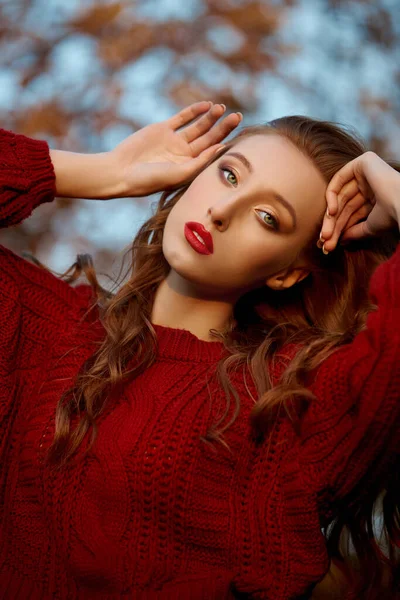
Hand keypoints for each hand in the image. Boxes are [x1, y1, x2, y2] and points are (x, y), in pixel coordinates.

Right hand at [110, 101, 241, 196]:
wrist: (121, 171)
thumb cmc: (150, 179)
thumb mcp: (179, 174)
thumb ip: (200, 162)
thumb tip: (222, 148)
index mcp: (190, 168)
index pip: (213, 153)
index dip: (226, 143)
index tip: (239, 134)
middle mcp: (184, 154)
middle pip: (209, 138)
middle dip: (223, 127)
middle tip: (237, 117)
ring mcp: (174, 141)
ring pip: (198, 126)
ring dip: (210, 118)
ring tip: (222, 108)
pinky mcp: (162, 129)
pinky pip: (182, 118)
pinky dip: (194, 111)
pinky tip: (207, 105)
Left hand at [319, 152, 399, 252]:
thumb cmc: (391, 216)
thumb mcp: (369, 227)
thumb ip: (354, 232)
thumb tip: (341, 240)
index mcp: (375, 196)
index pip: (350, 212)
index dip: (338, 228)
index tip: (328, 245)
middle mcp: (370, 183)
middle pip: (343, 205)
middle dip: (332, 224)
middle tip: (325, 241)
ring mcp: (366, 171)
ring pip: (340, 195)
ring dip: (330, 217)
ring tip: (326, 235)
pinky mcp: (363, 162)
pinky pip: (339, 178)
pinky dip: (331, 196)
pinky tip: (331, 212)